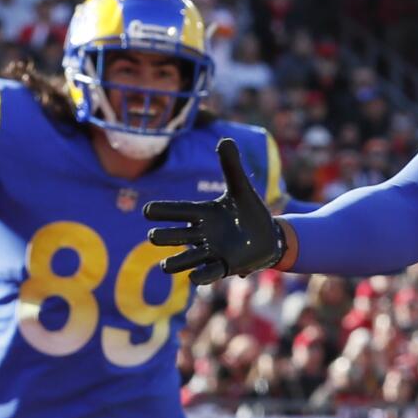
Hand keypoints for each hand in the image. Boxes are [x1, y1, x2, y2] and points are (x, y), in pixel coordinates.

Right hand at [143, 137, 285, 284]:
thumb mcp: (242, 188)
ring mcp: (211, 251)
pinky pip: (209, 273)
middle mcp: (202, 234)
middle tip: (155, 235)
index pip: (177, 211)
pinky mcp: (225, 266)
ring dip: (176, 262)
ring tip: (165, 266)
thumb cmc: (249, 211)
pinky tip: (193, 278)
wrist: (269, 236)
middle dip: (165, 236)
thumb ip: (231, 167)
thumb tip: (226, 139)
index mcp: (202, 213)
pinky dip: (201, 276)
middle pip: (176, 236)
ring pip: (187, 258)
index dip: (163, 211)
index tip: (147, 211)